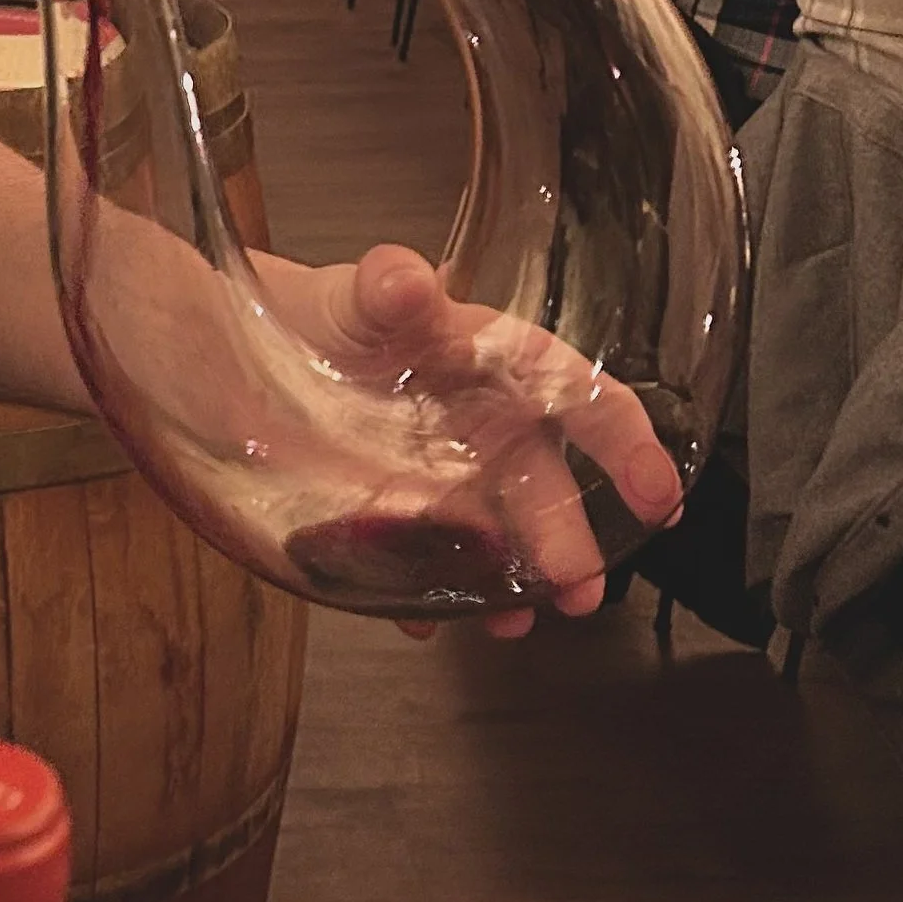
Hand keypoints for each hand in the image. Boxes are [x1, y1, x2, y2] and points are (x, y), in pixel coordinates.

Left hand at [271, 243, 686, 639]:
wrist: (245, 350)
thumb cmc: (327, 314)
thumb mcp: (358, 296)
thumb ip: (386, 288)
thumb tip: (406, 278)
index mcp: (497, 367)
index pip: (580, 398)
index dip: (625, 443)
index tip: (657, 494)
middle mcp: (481, 429)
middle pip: (541, 485)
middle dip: (568, 538)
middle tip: (581, 590)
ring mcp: (438, 480)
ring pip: (493, 537)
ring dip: (513, 581)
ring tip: (518, 622)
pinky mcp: (389, 520)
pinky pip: (420, 567)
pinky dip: (424, 599)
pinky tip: (424, 624)